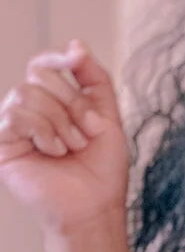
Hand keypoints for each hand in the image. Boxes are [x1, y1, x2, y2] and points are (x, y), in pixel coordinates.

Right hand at [0, 42, 129, 234]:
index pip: (42, 65)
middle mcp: (28, 112)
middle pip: (39, 76)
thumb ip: (94, 79)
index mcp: (51, 104)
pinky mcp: (1, 145)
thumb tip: (75, 44)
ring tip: (71, 147)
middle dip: (71, 102)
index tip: (74, 60)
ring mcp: (12, 128)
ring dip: (60, 121)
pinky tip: (54, 151)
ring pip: (27, 93)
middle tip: (86, 134)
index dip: (56, 57)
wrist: (95, 207)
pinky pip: (15, 115)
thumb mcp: (107, 116)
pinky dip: (43, 131)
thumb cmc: (102, 170)